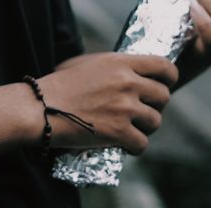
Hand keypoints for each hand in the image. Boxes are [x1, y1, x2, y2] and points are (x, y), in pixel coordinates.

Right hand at [36, 52, 177, 154]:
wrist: (40, 108)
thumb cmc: (58, 85)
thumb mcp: (86, 63)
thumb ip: (113, 66)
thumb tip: (131, 72)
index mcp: (120, 62)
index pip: (164, 66)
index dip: (169, 77)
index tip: (164, 84)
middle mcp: (127, 83)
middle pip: (163, 96)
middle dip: (156, 105)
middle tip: (142, 110)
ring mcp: (125, 109)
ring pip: (156, 121)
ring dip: (146, 127)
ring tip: (131, 128)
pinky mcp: (119, 133)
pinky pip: (142, 143)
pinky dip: (135, 147)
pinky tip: (124, 144)